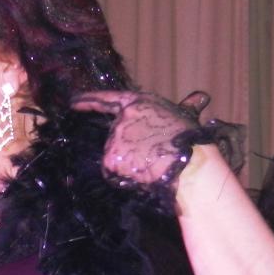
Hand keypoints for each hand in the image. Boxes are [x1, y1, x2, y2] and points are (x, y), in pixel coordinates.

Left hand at [72, 90, 214, 190]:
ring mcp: (114, 139)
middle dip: (128, 149)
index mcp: (137, 103)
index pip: (107, 100)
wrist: (187, 164)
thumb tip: (201, 97)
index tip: (73, 102)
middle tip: (150, 156)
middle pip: (115, 138)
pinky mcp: (111, 158)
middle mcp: (121, 118)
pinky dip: (125, 178)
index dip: (88, 101)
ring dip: (129, 164)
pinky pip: (113, 173)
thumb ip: (186, 105)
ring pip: (115, 157)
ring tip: (151, 164)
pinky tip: (142, 174)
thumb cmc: (191, 140)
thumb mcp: (187, 115)